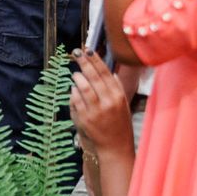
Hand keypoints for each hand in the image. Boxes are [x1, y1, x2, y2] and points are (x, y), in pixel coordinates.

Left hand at [69, 49, 133, 163]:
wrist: (115, 145)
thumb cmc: (119, 123)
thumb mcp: (123, 103)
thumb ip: (116, 87)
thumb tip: (110, 72)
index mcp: (118, 95)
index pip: (105, 72)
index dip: (95, 60)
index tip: (87, 50)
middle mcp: (108, 101)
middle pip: (93, 77)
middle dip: (83, 62)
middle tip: (76, 53)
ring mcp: (96, 110)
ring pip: (83, 87)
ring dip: (77, 78)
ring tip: (76, 74)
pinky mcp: (85, 118)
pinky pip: (76, 100)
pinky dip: (73, 92)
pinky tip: (74, 89)